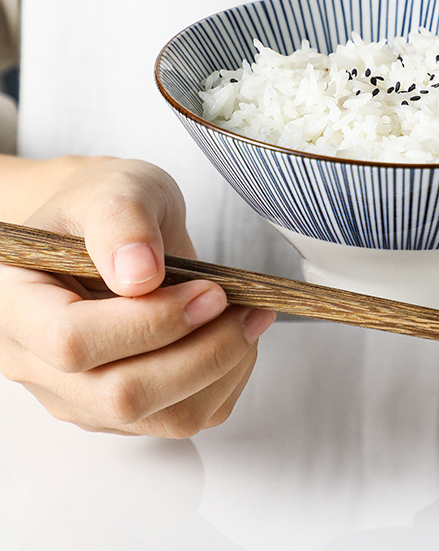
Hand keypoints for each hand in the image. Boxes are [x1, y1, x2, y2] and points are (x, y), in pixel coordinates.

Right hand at [0, 157, 274, 435]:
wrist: (120, 232)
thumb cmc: (108, 206)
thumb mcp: (116, 188)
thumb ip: (121, 221)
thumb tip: (139, 274)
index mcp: (16, 305)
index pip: (72, 341)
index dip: (150, 322)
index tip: (209, 290)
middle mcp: (37, 365)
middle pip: (120, 395)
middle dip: (201, 352)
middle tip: (244, 306)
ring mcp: (80, 396)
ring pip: (159, 418)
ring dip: (222, 370)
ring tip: (249, 317)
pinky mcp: (123, 411)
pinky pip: (184, 418)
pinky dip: (226, 382)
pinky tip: (236, 337)